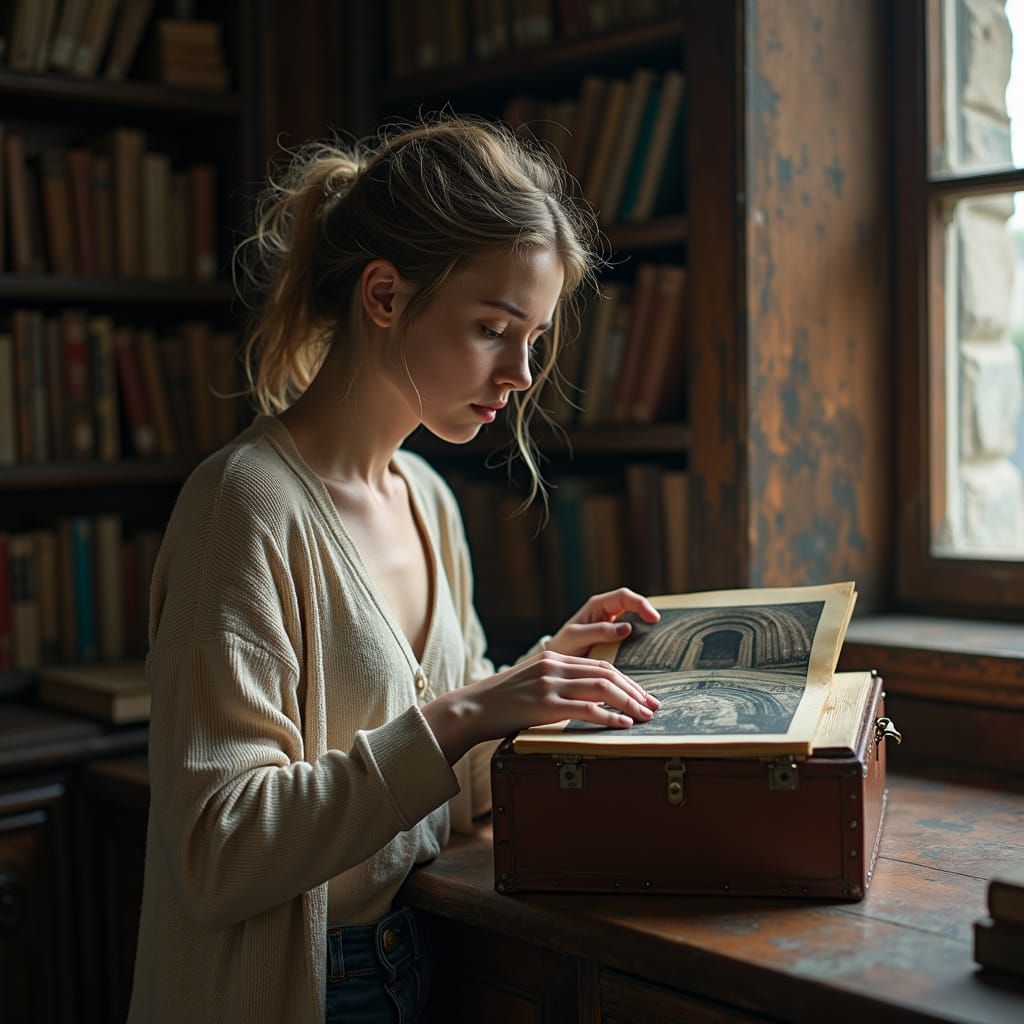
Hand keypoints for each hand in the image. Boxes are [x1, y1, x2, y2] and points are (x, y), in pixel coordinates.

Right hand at [421, 649, 659, 764]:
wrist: (473, 707)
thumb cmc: (504, 702)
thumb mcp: (534, 684)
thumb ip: (560, 685)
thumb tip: (591, 701)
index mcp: (555, 657)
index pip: (602, 664)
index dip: (628, 681)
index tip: (644, 695)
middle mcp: (555, 666)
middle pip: (607, 673)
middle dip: (635, 691)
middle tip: (653, 707)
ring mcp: (550, 684)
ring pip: (602, 688)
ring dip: (628, 703)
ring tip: (644, 717)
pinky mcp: (544, 704)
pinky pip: (585, 709)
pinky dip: (608, 717)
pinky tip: (621, 725)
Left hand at [545, 587, 661, 657]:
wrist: (556, 663)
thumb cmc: (563, 645)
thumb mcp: (576, 637)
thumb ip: (599, 631)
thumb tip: (627, 628)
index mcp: (598, 606)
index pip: (625, 597)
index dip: (641, 604)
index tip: (654, 618)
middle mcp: (607, 613)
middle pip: (634, 606)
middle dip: (648, 614)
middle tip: (660, 629)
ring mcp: (612, 626)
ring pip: (636, 622)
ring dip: (646, 629)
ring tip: (658, 640)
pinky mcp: (615, 641)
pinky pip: (632, 638)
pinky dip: (640, 643)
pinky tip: (647, 653)